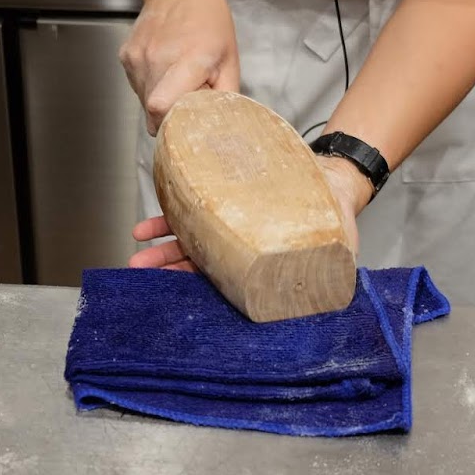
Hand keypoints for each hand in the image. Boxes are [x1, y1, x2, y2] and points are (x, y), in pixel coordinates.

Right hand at [121, 0, 238, 135]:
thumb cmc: (209, 21)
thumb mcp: (230, 59)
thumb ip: (225, 97)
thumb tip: (219, 125)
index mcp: (188, 61)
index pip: (161, 107)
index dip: (172, 123)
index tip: (187, 121)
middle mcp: (156, 60)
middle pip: (152, 112)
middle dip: (171, 116)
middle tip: (188, 98)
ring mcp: (137, 59)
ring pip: (143, 102)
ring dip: (161, 100)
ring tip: (177, 79)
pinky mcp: (126, 57)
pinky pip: (137, 87)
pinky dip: (151, 86)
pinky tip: (164, 68)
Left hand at [127, 156, 367, 271]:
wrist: (335, 180)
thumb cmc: (335, 215)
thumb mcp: (337, 241)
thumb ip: (330, 265)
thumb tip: (327, 295)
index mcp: (261, 266)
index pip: (225, 282)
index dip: (197, 286)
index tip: (172, 290)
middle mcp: (241, 250)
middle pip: (200, 264)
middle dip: (169, 268)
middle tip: (142, 271)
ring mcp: (231, 227)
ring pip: (191, 240)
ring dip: (162, 245)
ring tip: (138, 247)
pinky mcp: (226, 204)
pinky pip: (192, 210)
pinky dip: (168, 217)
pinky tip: (146, 225)